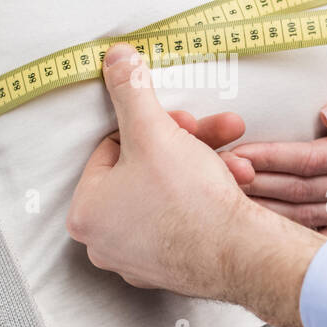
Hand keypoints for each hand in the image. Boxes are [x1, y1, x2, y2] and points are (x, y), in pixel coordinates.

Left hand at [68, 45, 324, 326]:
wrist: (241, 254)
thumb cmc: (189, 200)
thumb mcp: (154, 131)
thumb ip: (130, 91)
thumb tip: (115, 59)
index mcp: (85, 212)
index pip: (111, 149)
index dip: (151, 128)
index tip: (179, 124)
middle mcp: (104, 241)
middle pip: (142, 170)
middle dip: (183, 147)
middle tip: (210, 135)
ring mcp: (136, 259)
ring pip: (166, 194)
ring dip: (200, 169)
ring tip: (232, 161)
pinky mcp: (170, 268)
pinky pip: (182, 220)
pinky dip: (204, 200)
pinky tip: (231, 186)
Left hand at [229, 80, 326, 239]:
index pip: (311, 159)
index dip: (271, 157)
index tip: (236, 152)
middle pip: (300, 191)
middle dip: (256, 184)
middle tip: (215, 175)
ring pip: (303, 219)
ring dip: (263, 212)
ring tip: (222, 202)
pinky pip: (319, 239)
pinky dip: (288, 237)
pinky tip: (256, 230)